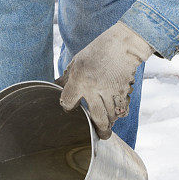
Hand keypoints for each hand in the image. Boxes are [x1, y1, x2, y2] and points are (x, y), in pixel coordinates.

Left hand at [55, 21, 154, 138]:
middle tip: (100, 135)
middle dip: (99, 129)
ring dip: (109, 123)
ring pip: (110, 116)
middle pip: (96, 117)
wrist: (123, 44)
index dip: (68, 106)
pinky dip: (120, 114)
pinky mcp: (123, 91)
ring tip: (107, 126)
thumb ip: (68, 77)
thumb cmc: (98, 51)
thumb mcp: (78, 61)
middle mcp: (94, 88)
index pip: (68, 102)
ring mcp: (110, 91)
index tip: (71, 106)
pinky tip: (117, 115)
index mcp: (79, 79)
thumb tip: (56, 85)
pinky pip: (122, 109)